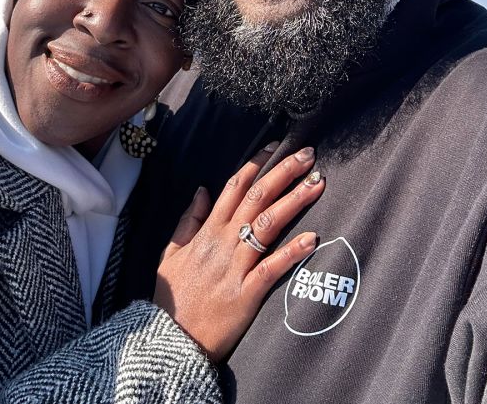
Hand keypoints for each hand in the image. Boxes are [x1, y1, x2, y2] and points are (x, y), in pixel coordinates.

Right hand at [154, 144, 323, 361]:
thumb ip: (188, 221)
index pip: (234, 187)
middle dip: (284, 172)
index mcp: (206, 231)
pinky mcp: (246, 293)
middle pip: (257, 197)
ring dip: (295, 201)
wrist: (168, 340)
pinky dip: (293, 252)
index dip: (256, 164)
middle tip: (308, 155)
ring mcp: (235, 267)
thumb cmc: (171, 299)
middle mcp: (223, 243)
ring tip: (318, 184)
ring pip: (268, 225)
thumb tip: (202, 190)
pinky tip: (313, 238)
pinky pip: (272, 268)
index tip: (276, 146)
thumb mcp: (171, 253)